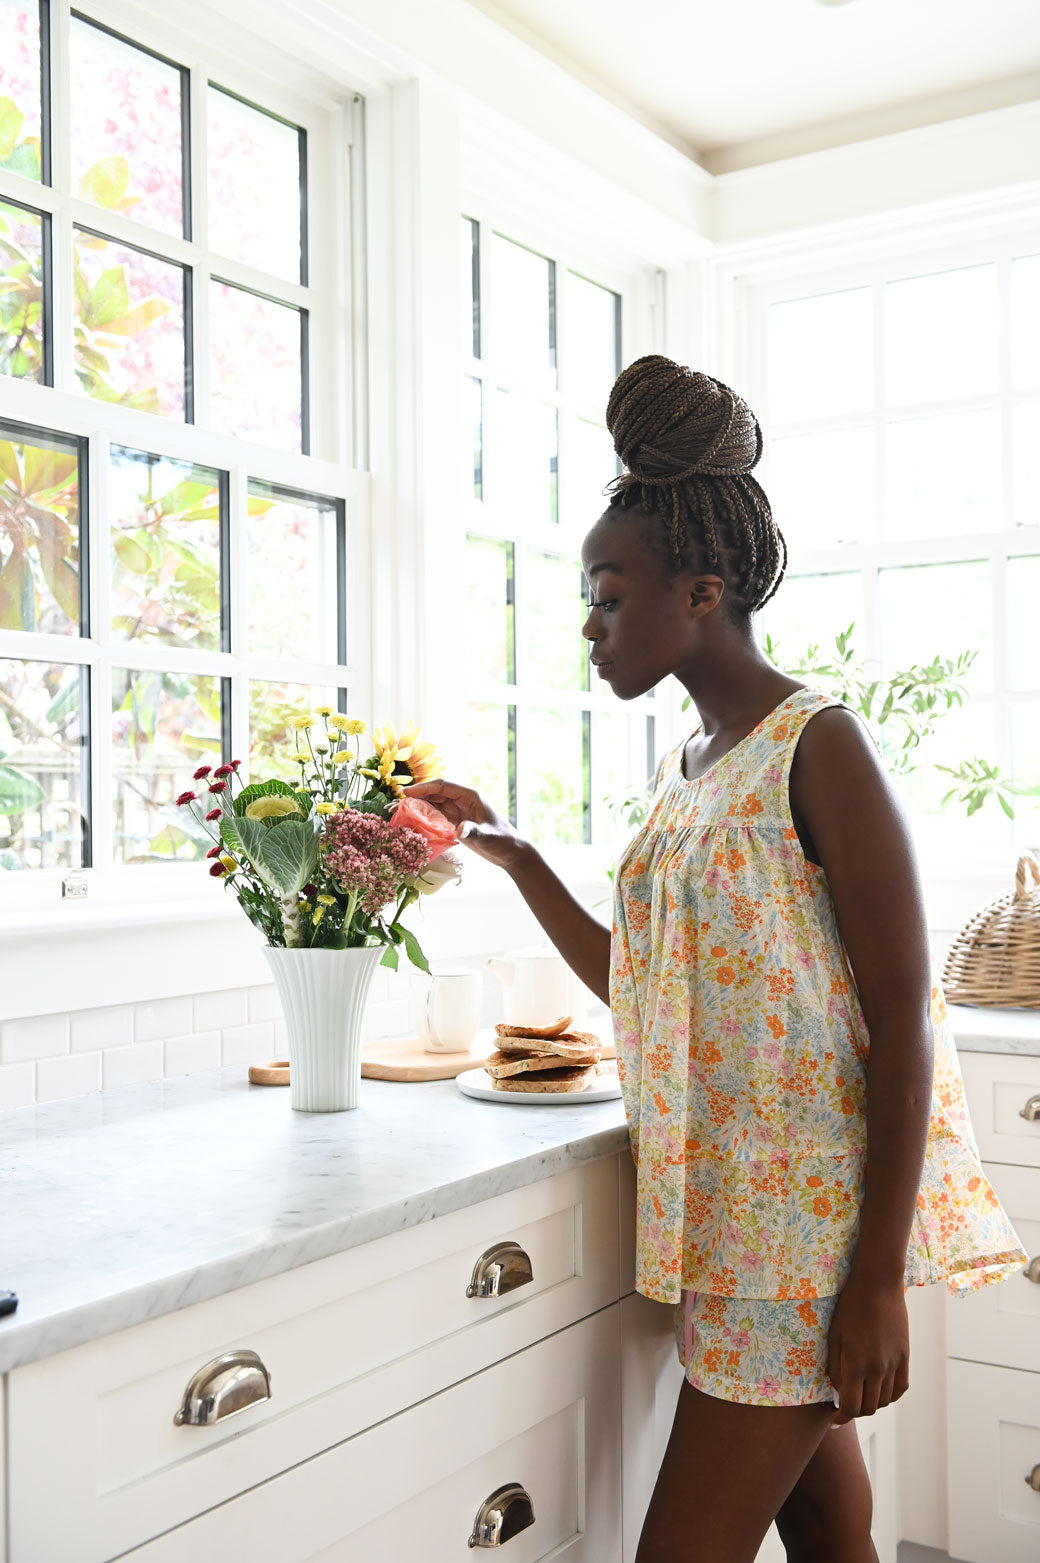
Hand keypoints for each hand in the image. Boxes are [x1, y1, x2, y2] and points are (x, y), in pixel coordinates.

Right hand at [406, 781, 524, 871]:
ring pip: (433, 805)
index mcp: (469, 796)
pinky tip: (412, 824)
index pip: (442, 787)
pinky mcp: (456, 823)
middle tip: (396, 804)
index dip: (423, 788)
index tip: (406, 793)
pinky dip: (424, 819)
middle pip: (434, 794)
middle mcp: (462, 801)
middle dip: (416, 797)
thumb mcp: (488, 836)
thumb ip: (474, 831)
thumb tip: (459, 830)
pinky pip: (436, 817)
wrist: (510, 852)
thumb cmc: (502, 841)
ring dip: (418, 808)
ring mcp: (458, 812)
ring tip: (400, 813)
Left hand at [826, 1274, 908, 1425]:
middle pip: (868, 1407)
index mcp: (855, 1363)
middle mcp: (877, 1368)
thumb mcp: (834, 1336)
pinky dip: (891, 1396)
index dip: (841, 1418)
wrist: (877, 1284)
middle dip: (855, 1411)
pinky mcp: (905, 1357)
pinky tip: (881, 1391)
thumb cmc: (849, 1306)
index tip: (835, 1419)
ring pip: (885, 1401)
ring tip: (861, 1396)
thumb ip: (835, 1368)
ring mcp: (894, 1364)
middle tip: (845, 1406)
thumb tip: (838, 1391)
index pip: (851, 1406)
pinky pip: (901, 1388)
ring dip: (872, 1404)